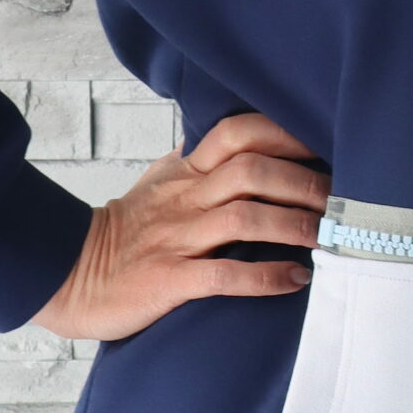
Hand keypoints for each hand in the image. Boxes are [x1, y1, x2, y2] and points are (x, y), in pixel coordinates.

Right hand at [33, 111, 327, 340]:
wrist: (70, 274)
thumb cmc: (129, 229)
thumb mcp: (162, 180)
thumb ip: (201, 156)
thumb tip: (244, 132)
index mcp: (185, 171)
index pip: (237, 132)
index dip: (284, 135)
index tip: (326, 147)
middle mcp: (185, 198)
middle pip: (252, 171)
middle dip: (303, 182)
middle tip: (342, 201)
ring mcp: (177, 238)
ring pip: (244, 218)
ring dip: (293, 225)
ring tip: (329, 239)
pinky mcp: (169, 280)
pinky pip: (224, 275)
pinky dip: (265, 276)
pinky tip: (296, 279)